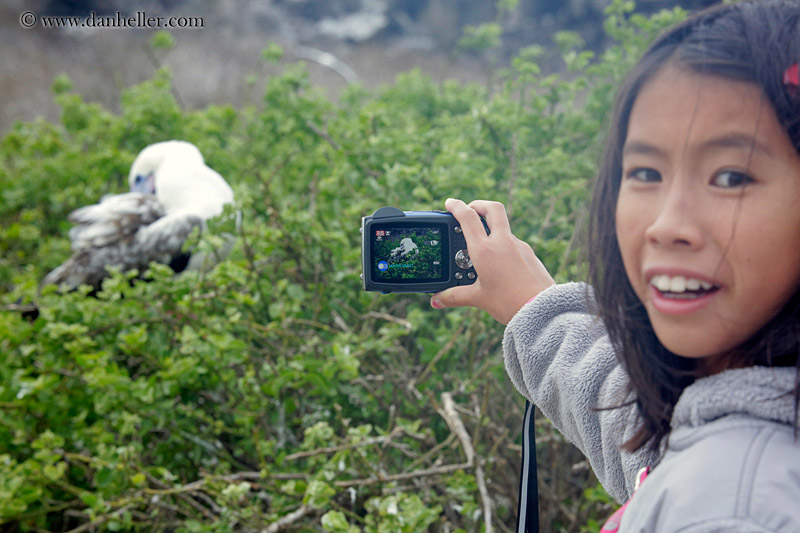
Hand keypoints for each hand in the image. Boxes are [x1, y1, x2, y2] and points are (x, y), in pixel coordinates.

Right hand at [430, 198, 554, 324]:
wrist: (542, 310)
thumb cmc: (509, 303)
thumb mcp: (478, 299)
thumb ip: (455, 297)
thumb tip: (436, 300)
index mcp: (485, 250)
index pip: (467, 217)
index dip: (456, 206)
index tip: (449, 203)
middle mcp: (503, 242)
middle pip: (492, 208)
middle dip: (479, 204)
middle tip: (469, 209)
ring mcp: (519, 246)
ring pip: (503, 227)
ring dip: (491, 229)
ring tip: (481, 246)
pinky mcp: (530, 254)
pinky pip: (513, 243)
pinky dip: (503, 246)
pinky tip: (499, 263)